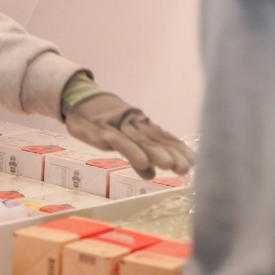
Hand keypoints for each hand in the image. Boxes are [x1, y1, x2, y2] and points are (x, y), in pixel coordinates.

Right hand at [64, 92, 193, 178]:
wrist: (80, 101)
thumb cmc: (105, 122)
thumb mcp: (122, 138)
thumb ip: (137, 156)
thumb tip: (151, 174)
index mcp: (141, 125)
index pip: (162, 137)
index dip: (178, 149)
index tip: (194, 162)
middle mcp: (133, 123)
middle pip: (154, 139)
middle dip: (171, 153)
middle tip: (186, 168)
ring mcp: (117, 126)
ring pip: (139, 140)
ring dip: (156, 153)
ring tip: (171, 166)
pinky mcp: (101, 131)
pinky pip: (118, 141)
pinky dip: (132, 151)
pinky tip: (144, 163)